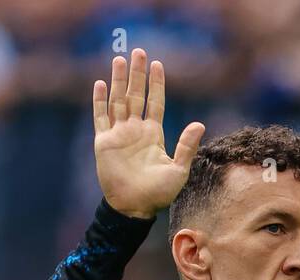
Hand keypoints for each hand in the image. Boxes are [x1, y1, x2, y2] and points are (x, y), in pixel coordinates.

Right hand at [92, 48, 204, 219]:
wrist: (134, 207)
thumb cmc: (158, 193)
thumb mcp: (178, 169)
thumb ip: (187, 146)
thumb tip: (200, 123)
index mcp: (153, 134)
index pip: (154, 102)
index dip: (156, 84)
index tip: (158, 64)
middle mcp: (135, 130)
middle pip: (135, 95)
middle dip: (137, 74)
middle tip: (138, 52)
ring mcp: (119, 135)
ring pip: (117, 101)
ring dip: (117, 81)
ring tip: (119, 60)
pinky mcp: (104, 143)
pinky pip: (100, 117)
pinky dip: (99, 101)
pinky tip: (99, 84)